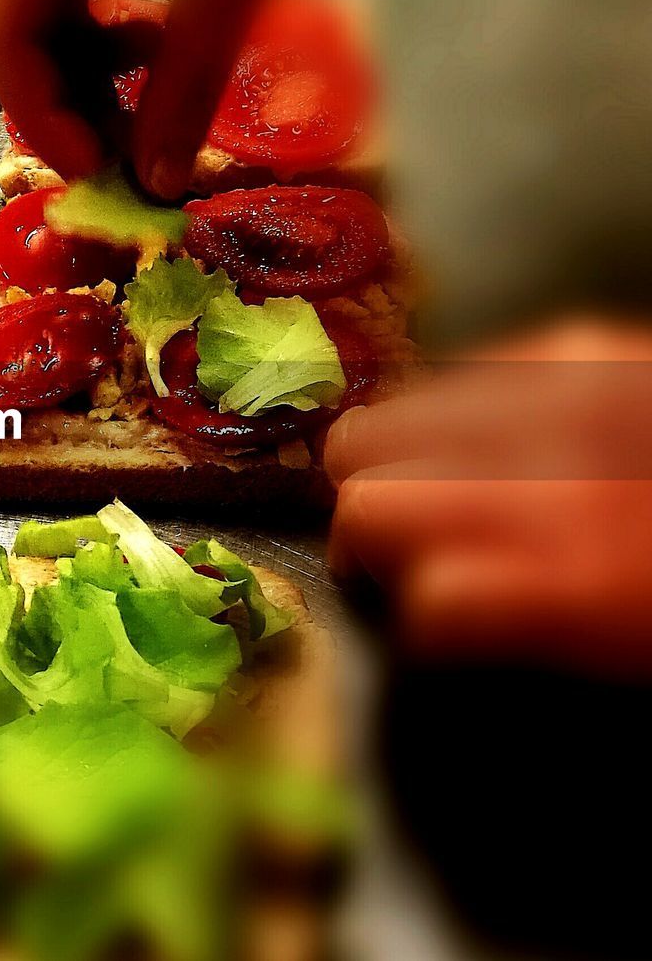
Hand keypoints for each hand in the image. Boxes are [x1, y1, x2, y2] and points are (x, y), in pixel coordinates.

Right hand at [0, 0, 345, 198]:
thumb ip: (187, 83)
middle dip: (71, 95)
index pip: (2, 34)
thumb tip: (158, 182)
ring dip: (90, 61)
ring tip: (154, 89)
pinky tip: (157, 31)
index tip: (102, 173)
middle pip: (16, 16)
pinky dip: (106, 13)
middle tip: (131, 149)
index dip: (43, 119)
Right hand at [325, 319, 651, 677]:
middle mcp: (541, 482)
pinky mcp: (571, 343)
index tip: (418, 619)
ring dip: (388, 469)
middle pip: (367, 503)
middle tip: (402, 555)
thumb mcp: (637, 646)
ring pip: (375, 426)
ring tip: (431, 487)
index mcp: (573, 582)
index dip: (405, 616)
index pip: (423, 599)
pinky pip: (453, 379)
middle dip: (368, 538)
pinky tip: (493, 436)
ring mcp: (549, 397)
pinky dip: (452, 414)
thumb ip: (522, 623)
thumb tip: (431, 604)